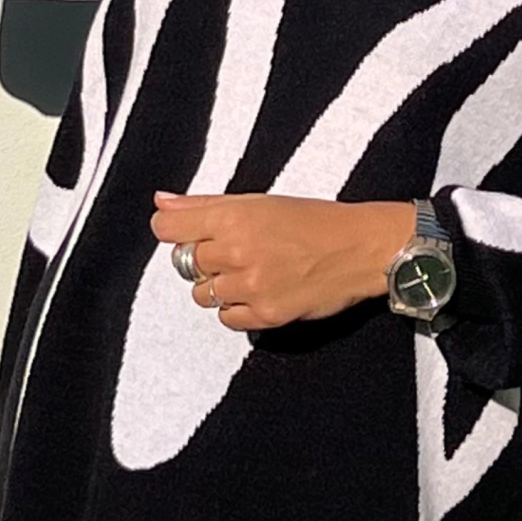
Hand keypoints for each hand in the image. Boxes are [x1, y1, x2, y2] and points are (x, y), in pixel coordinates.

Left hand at [150, 192, 416, 331]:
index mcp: (233, 216)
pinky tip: (260, 292)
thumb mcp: (258, 202)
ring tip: (252, 272)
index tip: (185, 232)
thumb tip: (161, 201)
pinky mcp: (266, 314)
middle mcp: (237, 250)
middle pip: (184, 263)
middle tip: (237, 251)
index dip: (173, 230)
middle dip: (205, 258)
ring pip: (202, 293)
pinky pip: (226, 318)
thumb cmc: (313, 221)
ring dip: (219, 285)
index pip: (166, 227)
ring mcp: (251, 285)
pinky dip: (237, 308)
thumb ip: (204, 205)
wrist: (360, 248)